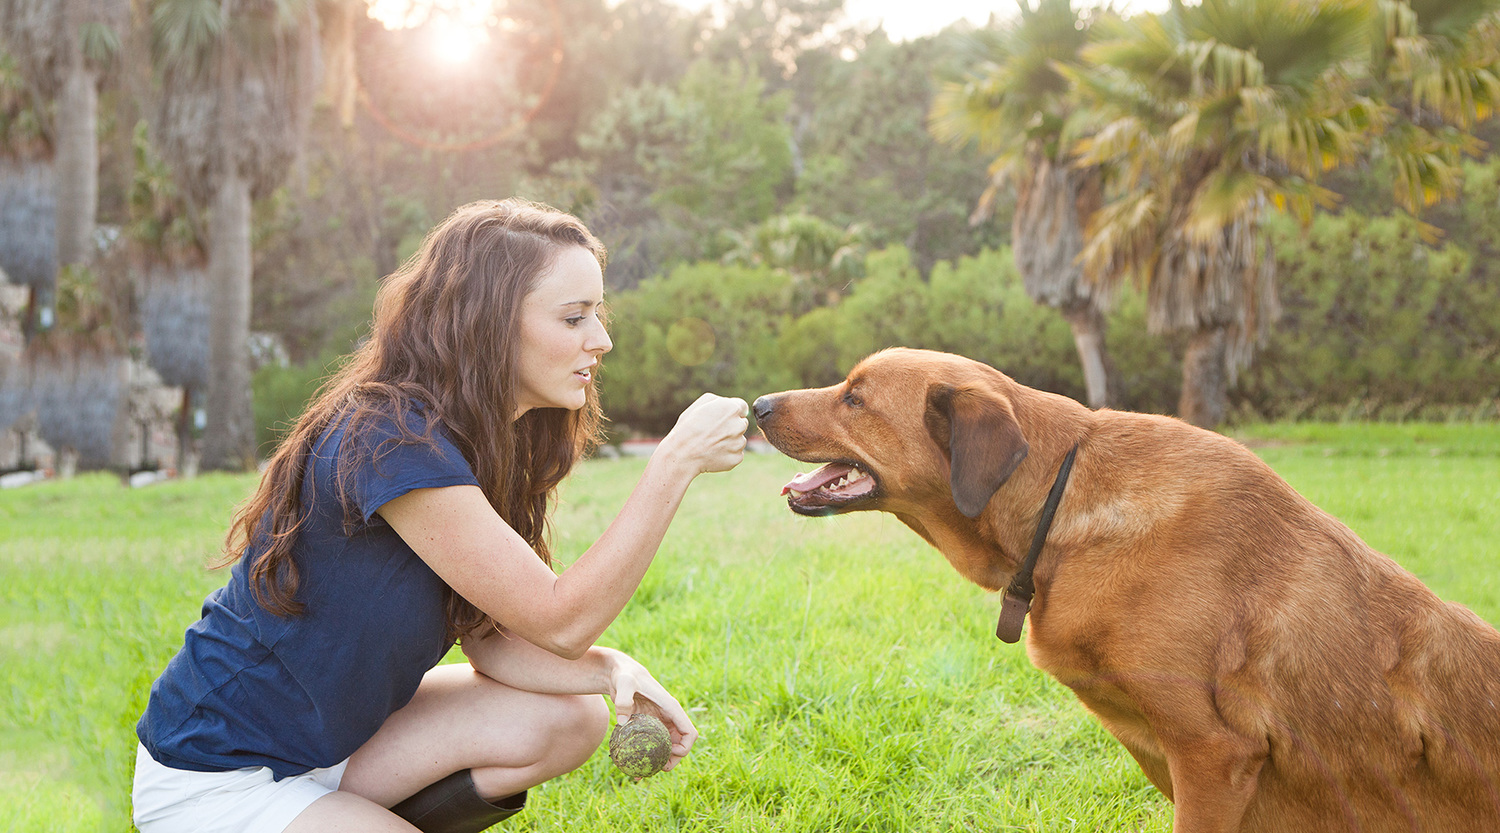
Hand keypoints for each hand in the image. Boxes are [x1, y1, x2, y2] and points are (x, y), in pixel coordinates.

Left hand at [607, 652, 697, 772]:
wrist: (619, 673)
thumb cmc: (624, 675)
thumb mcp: (623, 683)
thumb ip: (623, 699)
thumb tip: (623, 722)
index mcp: (670, 708)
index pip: (689, 732)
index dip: (685, 747)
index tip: (670, 755)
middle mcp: (669, 717)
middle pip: (681, 744)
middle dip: (674, 760)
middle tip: (658, 770)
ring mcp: (660, 722)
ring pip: (668, 747)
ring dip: (661, 761)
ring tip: (643, 773)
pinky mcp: (649, 725)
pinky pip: (653, 744)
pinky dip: (647, 756)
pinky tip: (633, 766)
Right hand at [658, 393, 748, 474]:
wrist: (682, 454)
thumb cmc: (688, 427)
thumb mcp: (700, 404)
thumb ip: (720, 401)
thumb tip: (731, 404)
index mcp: (731, 408)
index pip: (742, 407)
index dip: (731, 412)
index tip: (722, 418)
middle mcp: (739, 425)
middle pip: (742, 423)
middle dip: (731, 426)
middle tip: (713, 432)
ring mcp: (739, 442)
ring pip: (739, 440)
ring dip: (729, 441)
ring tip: (711, 443)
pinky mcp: (737, 457)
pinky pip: (736, 454)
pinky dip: (727, 454)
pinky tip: (713, 453)